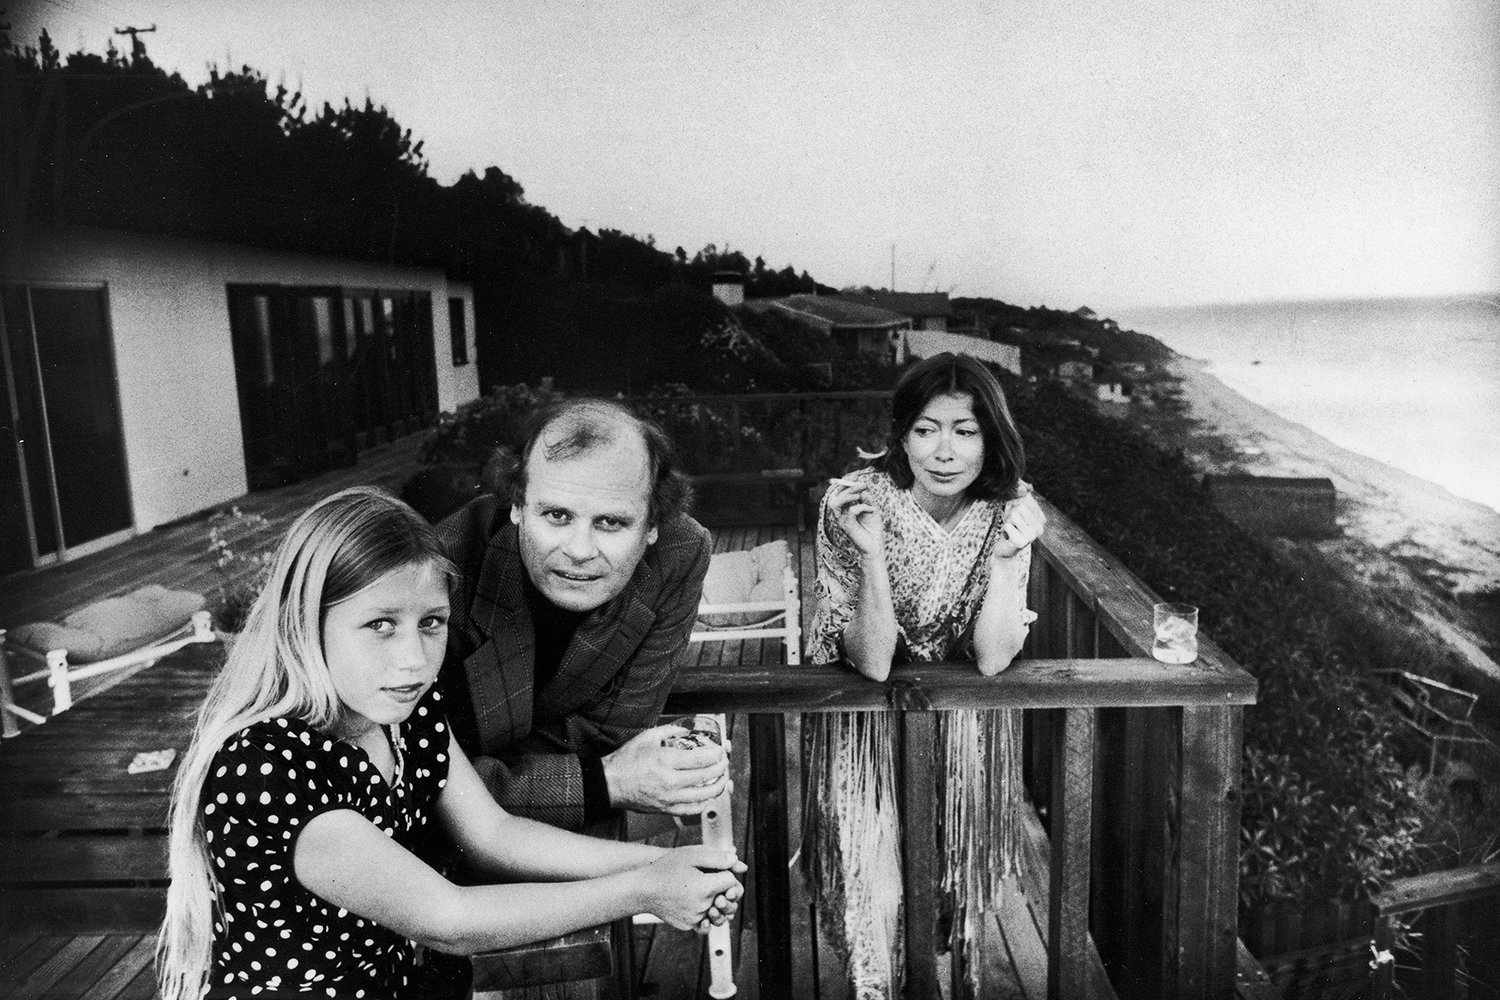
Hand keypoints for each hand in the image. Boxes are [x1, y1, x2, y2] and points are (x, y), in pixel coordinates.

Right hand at [603, 725, 729, 814]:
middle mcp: (670, 782)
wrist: (610, 784)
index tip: (720, 751)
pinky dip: (704, 803)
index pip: (701, 759)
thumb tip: (686, 730)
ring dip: (718, 787)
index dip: (716, 754)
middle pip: (706, 777)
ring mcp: (669, 798)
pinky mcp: (666, 809)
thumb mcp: (647, 737)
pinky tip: (707, 796)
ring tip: (722, 779)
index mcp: (665, 761)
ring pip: (704, 796)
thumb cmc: (626, 761)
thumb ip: (669, 731)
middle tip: (724, 762)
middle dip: (721, 768)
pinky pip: (692, 810)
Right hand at [637, 845, 744, 931]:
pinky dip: (704, 913)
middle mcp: (702, 906)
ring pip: (718, 913)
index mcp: (705, 888)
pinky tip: (698, 903)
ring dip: (717, 903)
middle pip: (727, 900)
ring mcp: (695, 918)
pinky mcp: (688, 925)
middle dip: (724, 889)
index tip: (716, 869)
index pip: (731, 881)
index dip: (726, 873)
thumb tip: (738, 863)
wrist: (642, 889)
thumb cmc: (665, 868)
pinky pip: (704, 921)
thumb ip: (717, 857)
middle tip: (713, 880)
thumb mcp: (691, 855)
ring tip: (707, 893)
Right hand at [826, 480, 882, 557]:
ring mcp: (842, 521)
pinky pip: (851, 511)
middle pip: (834, 496)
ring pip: (835, 504)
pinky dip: (862, 507)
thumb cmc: (872, 529)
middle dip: (848, 487)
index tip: (856, 477)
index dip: (844, 484)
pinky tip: (872, 510)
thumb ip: (866, 498)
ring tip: (861, 495)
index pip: (837, 493)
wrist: (876, 545)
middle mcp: (840, 515)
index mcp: (844, 509)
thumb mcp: (871, 509)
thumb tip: (862, 487)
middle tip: (863, 484)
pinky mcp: (847, 527)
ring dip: (847, 496)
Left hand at [990, 493, 1044, 560]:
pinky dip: (1004, 530)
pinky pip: (1007, 525)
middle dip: (1010, 514)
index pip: (1026, 500)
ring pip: (1013, 515)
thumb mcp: (1016, 509)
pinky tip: (1008, 537)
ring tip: (1010, 531)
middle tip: (1012, 526)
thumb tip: (1022, 487)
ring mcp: (1032, 536)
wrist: (1006, 550)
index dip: (1014, 506)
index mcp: (1042, 519)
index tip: (1016, 518)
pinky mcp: (1021, 542)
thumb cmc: (1011, 527)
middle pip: (1020, 507)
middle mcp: (1040, 528)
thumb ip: (1020, 495)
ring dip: (1007, 522)